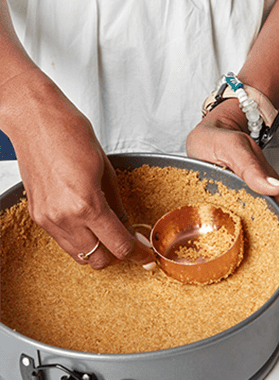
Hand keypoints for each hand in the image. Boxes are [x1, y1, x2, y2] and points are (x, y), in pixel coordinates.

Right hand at [5, 70, 152, 267]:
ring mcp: (49, 219)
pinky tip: (82, 221)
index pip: (118, 245)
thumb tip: (126, 225)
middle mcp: (66, 217)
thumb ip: (116, 203)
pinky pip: (62, 241)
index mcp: (87, 204)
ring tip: (100, 230)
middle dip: (113, 253)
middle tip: (121, 239)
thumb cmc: (68, 132)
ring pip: (79, 255)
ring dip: (93, 248)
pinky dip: (76, 238)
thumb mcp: (104, 167)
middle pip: (98, 259)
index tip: (142, 255)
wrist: (34, 119)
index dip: (135, 253)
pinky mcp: (38, 216)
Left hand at [186, 102, 278, 303]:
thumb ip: (250, 167)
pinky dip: (261, 259)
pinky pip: (254, 239)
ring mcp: (253, 210)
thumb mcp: (233, 147)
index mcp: (265, 190)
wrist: (212, 130)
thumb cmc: (219, 138)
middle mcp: (263, 203)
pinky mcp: (241, 215)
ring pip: (271, 241)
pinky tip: (260, 277)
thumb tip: (276, 188)